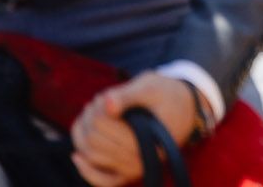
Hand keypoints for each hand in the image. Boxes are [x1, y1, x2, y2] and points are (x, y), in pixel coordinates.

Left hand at [70, 71, 206, 185]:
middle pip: (94, 140)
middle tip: (96, 103)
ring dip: (83, 135)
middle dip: (90, 118)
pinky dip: (87, 171)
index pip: (103, 125)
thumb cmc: (167, 94)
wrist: (186, 110)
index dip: (97, 109)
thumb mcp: (150, 86)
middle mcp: (141, 160)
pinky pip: (103, 181)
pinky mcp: (128, 175)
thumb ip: (127, 95)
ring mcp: (134, 170)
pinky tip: (76, 156)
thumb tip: (105, 103)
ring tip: (91, 116)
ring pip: (92, 156)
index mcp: (149, 138)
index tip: (103, 96)